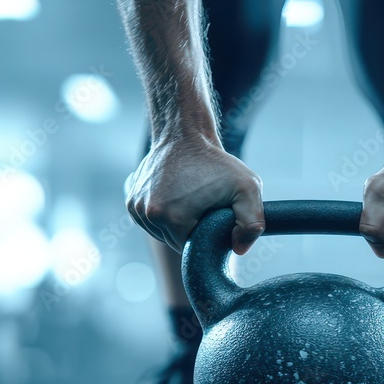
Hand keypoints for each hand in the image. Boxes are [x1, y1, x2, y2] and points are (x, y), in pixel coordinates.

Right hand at [125, 131, 264, 254]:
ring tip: (189, 199)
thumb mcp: (247, 187)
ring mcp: (136, 207)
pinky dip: (163, 214)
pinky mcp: (131, 200)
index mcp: (172, 218)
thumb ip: (252, 222)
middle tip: (203, 206)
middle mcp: (148, 215)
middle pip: (174, 242)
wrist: (184, 133)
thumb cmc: (217, 161)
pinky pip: (151, 221)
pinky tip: (175, 196)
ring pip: (161, 233)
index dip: (206, 237)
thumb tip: (240, 250)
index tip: (213, 217)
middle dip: (191, 230)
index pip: (191, 249)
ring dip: (176, 224)